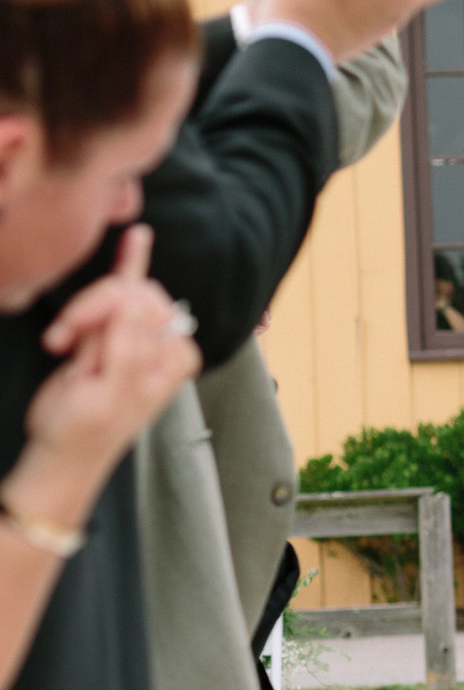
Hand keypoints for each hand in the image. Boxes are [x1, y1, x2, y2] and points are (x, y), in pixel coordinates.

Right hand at [12, 228, 200, 525]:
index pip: (146, 304)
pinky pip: (127, 289)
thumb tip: (136, 301)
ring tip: (63, 348)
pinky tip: (138, 238)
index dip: (99, 313)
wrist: (62, 451)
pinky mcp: (114, 334)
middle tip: (62, 343)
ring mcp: (139, 336)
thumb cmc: (84, 432)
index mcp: (174, 358)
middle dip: (88, 313)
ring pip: (111, 294)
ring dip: (79, 315)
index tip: (68, 338)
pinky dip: (131, 262)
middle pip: (130, 294)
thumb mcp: (106, 396)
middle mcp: (164, 343)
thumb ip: (126, 351)